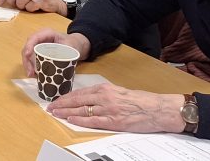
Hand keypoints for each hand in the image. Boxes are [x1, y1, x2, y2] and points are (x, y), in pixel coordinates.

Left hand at [0, 0, 64, 13]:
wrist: (54, 0)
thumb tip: (1, 1)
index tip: (1, 3)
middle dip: (11, 1)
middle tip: (15, 5)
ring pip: (20, 1)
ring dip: (22, 6)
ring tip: (28, 5)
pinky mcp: (40, 0)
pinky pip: (29, 7)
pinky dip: (30, 9)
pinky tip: (35, 6)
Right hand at [21, 28, 90, 76]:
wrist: (74, 44)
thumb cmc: (72, 43)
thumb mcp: (71, 46)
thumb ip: (65, 52)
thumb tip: (57, 62)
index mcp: (47, 33)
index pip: (34, 38)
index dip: (29, 46)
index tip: (27, 55)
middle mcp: (39, 38)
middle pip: (28, 47)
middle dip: (27, 60)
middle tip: (30, 72)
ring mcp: (37, 45)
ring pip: (27, 54)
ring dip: (27, 65)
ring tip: (31, 75)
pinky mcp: (38, 52)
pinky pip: (31, 59)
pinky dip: (31, 66)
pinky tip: (33, 74)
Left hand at [46, 83, 184, 133]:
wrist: (158, 109)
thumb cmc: (141, 101)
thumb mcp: (119, 92)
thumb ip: (104, 94)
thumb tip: (89, 98)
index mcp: (105, 88)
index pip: (80, 92)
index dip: (66, 97)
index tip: (56, 100)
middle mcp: (104, 97)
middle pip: (77, 100)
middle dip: (61, 104)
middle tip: (50, 107)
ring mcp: (108, 109)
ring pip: (82, 110)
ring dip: (66, 112)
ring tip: (55, 113)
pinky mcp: (114, 121)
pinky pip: (92, 121)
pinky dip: (80, 120)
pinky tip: (70, 120)